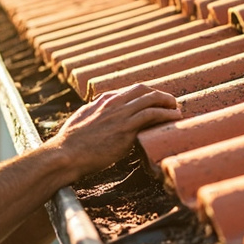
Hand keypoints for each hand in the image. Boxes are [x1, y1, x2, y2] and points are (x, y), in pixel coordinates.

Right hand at [45, 84, 180, 177]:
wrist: (66, 154)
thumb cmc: (70, 143)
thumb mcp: (81, 120)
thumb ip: (94, 114)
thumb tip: (98, 116)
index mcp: (102, 100)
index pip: (129, 91)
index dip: (144, 95)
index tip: (152, 102)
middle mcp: (113, 103)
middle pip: (143, 90)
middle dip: (158, 94)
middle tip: (169, 103)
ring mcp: (120, 114)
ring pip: (151, 99)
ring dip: (167, 102)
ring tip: (177, 109)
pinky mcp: (126, 129)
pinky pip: (152, 115)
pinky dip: (167, 114)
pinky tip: (176, 117)